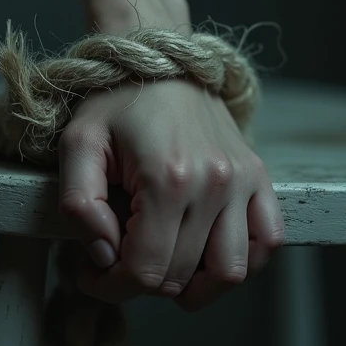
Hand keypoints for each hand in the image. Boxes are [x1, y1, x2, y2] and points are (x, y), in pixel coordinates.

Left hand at [57, 77, 283, 311]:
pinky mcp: (259, 177)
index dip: (111, 287)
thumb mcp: (78, 144)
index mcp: (168, 178)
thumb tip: (103, 256)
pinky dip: (241, 262)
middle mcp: (215, 183)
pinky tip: (207, 255)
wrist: (161, 58)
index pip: (145, 271)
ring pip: (230, 273)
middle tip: (116, 258)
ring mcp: (244, 181)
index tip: (91, 274)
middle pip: (181, 276)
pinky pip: (267, 242)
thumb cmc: (115, 101)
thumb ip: (80, 205)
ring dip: (193, 285)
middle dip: (140, 281)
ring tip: (164, 266)